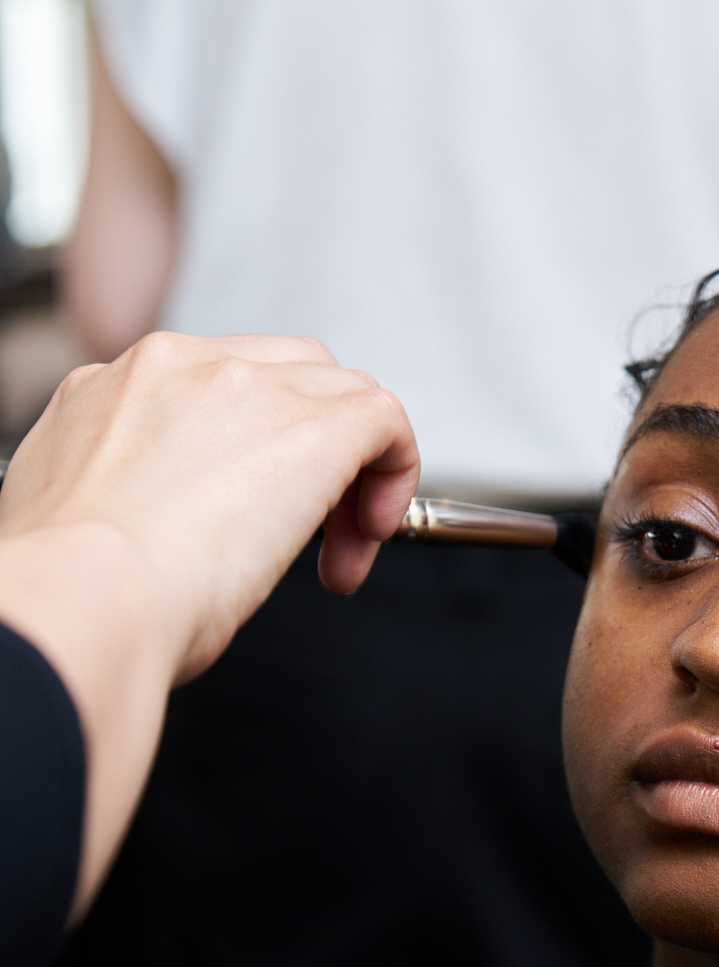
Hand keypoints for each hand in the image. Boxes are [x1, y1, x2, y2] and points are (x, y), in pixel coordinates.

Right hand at [0, 331, 419, 682]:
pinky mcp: (313, 428)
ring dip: (352, 474)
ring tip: (340, 548)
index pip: (211, 389)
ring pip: (337, 392)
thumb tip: (163, 528)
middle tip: (308, 535)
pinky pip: (385, 419)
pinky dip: (395, 472)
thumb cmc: (76, 593)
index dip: (250, 454)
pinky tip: (369, 535)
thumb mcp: (80, 517)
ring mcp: (245, 387)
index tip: (249, 523)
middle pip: (282, 375)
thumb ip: (125, 495)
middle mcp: (177, 368)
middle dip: (309, 449)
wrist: (85, 599)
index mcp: (115, 389)